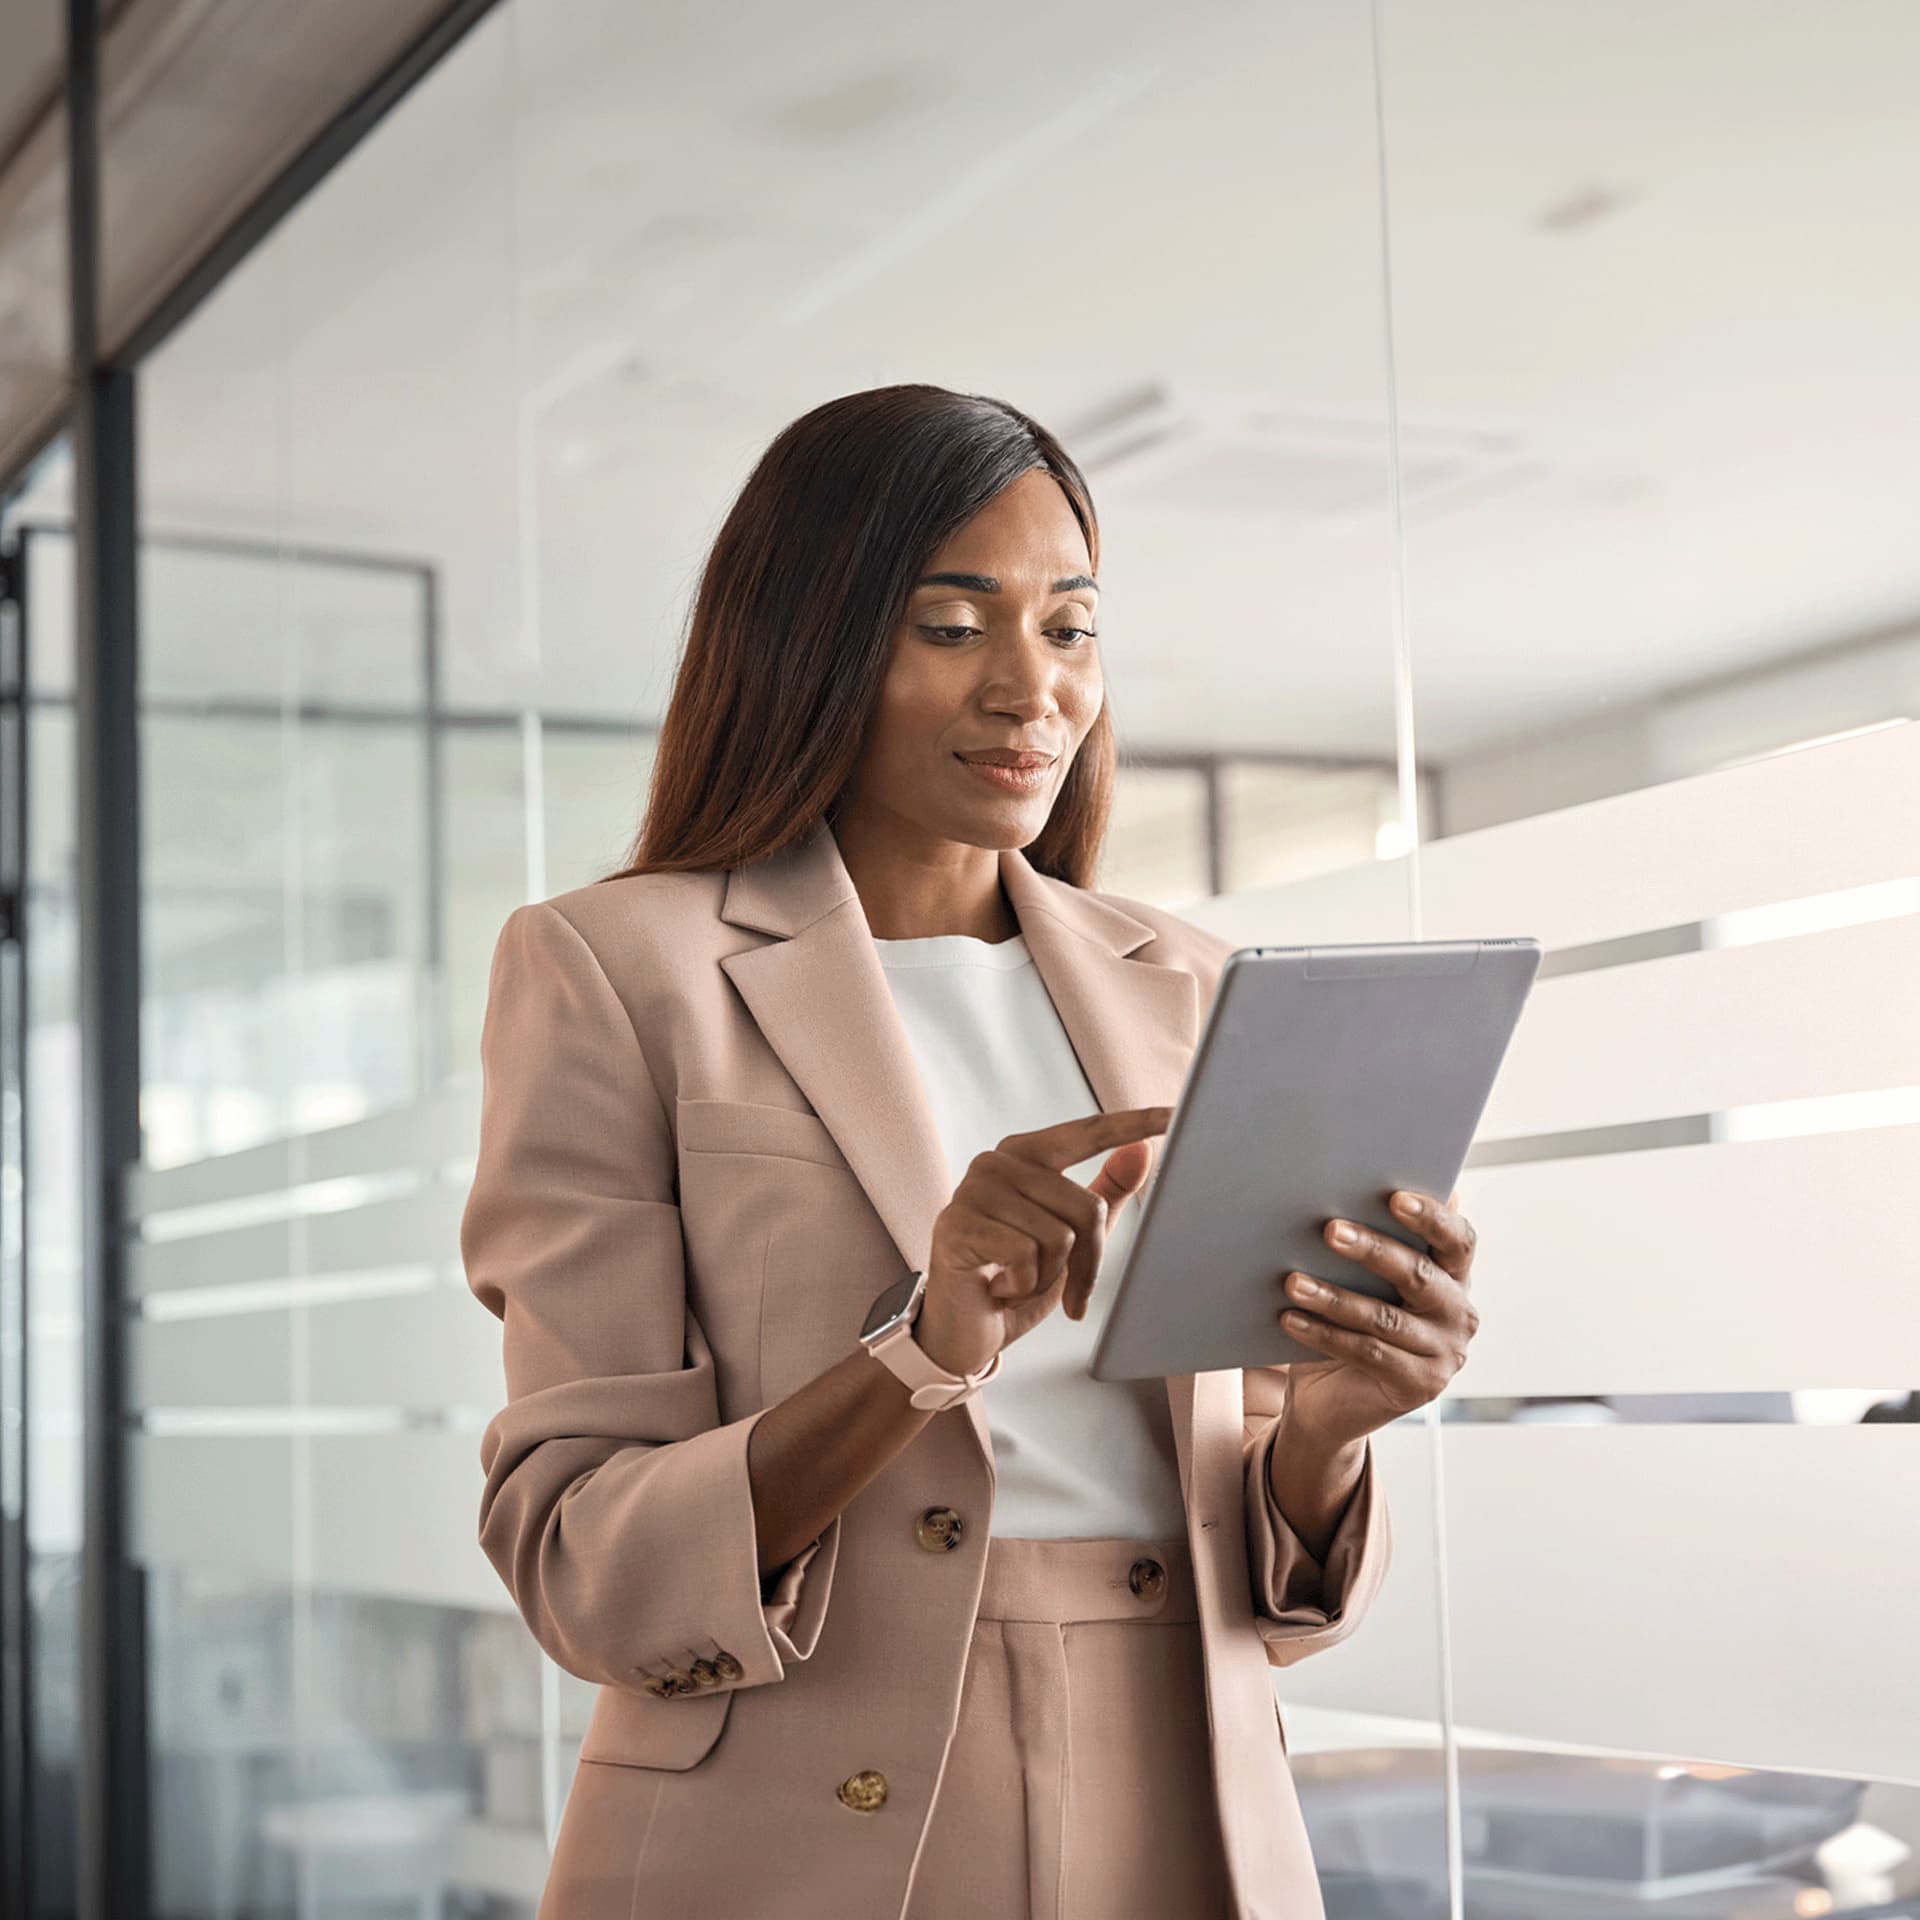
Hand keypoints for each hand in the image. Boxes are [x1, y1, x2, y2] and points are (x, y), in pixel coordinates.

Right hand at [914, 1106, 1170, 1376]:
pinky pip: (1025, 1257)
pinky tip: (997, 1288)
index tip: (1177, 1112)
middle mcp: (997, 1162)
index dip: (1134, 1124)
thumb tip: (1141, 1150)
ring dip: (1048, 1279)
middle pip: (1085, 1207)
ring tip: (1017, 1283)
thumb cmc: (1014, 1279)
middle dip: (1086, 1263)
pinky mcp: (958, 1225)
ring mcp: (973, 1191)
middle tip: (1065, 1289)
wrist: (959, 1331)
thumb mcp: (1070, 1239)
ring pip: (1058, 1237)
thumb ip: (1104, 1194)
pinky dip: (1022, 1286)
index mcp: (1026, 1154)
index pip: (1090, 1133)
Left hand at [1273, 1188, 1480, 1449]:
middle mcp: (1459, 1313)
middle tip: (1329, 1230)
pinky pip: (1367, 1352)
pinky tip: (1290, 1318)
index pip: (1458, 1239)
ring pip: (1385, 1317)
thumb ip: (1372, 1240)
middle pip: (1419, 1274)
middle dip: (1372, 1250)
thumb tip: (1339, 1189)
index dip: (1432, 1216)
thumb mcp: (1363, 1282)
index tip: (1395, 1197)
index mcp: (1453, 1276)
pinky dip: (1324, 1334)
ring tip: (1292, 1281)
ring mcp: (1445, 1354)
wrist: (1334, 1400)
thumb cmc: (1349, 1322)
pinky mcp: (1420, 1386)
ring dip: (1334, 1297)